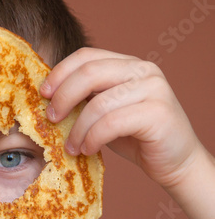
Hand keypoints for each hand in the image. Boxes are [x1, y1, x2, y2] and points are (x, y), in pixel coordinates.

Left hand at [40, 47, 201, 189]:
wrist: (175, 162)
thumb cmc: (134, 137)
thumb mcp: (105, 112)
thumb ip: (86, 98)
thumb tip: (47, 97)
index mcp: (128, 64)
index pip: (86, 56)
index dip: (60, 73)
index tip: (43, 94)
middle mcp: (143, 70)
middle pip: (89, 73)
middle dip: (63, 97)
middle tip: (51, 119)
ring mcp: (154, 89)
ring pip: (98, 103)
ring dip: (77, 129)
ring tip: (72, 146)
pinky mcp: (158, 113)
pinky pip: (111, 123)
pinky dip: (92, 138)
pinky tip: (88, 150)